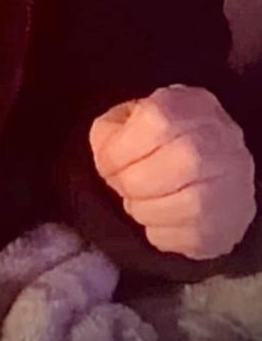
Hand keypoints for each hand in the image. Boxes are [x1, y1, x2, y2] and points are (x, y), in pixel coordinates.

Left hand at [89, 85, 256, 259]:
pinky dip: (162, 233)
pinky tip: (157, 219)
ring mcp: (235, 181)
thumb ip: (111, 131)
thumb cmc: (156, 143)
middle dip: (136, 181)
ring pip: (193, 203)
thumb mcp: (127, 120)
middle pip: (184, 159)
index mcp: (192, 104)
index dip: (122, 148)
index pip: (159, 119)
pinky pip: (195, 236)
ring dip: (148, 209)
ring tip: (138, 203)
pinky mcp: (232, 222)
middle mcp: (224, 138)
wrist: (200, 173)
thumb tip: (108, 155)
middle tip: (121, 187)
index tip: (107, 165)